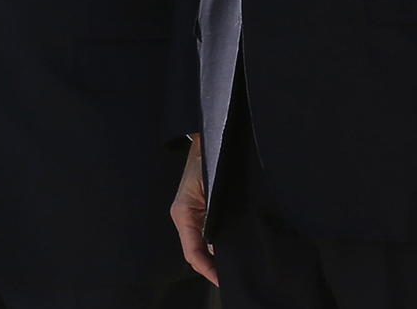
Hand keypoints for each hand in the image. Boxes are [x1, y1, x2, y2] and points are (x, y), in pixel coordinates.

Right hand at [170, 134, 217, 285]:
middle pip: (197, 253)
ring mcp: (191, 214)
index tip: (221, 280)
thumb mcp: (212, 189)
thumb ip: (212, 217)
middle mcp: (185, 216)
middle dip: (212, 267)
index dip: (207, 270)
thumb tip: (218, 246)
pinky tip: (230, 249)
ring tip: (233, 267)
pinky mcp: (200, 210)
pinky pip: (206, 235)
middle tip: (231, 277)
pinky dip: (216, 246)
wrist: (211, 138)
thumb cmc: (209, 157)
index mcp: (183, 213)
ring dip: (215, 257)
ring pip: (202, 246)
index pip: (192, 253)